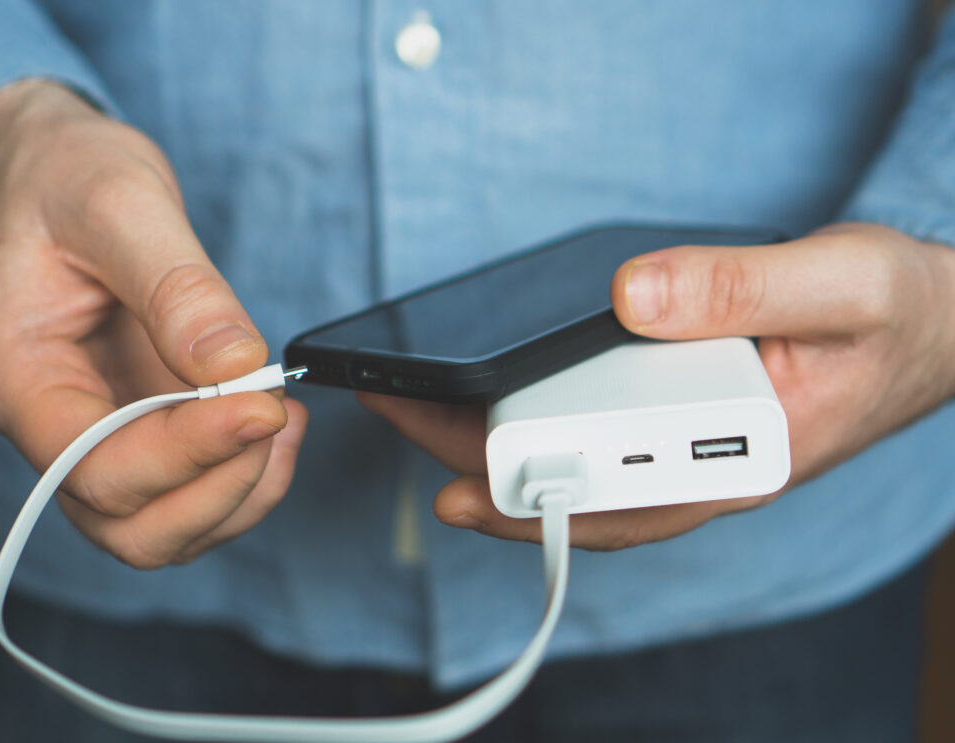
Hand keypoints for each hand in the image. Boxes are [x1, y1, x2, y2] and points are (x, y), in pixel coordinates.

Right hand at [0, 80, 307, 567]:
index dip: (185, 454)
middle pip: (129, 526)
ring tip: (284, 420)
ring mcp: (97, 431)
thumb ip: (177, 288)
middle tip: (274, 418)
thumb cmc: (62, 178)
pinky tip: (275, 420)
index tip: (262, 407)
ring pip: (163, 525)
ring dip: (238, 493)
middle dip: (217, 489)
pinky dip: (243, 475)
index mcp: (19, 376)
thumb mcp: (118, 205)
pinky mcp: (139, 423)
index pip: (93, 465)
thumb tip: (237, 366)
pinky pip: (187, 488)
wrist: (49, 171)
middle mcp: (51, 423)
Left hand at [361, 223, 954, 548]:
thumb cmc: (894, 314)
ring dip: (503, 445)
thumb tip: (636, 294)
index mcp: (750, 454)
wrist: (932, 327)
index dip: (540, 495)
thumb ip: (745, 288)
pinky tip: (495, 411)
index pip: (628, 496)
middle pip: (585, 488)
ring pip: (585, 467)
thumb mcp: (839, 284)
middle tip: (403, 416)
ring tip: (423, 409)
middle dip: (488, 463)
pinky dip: (544, 428)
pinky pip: (601, 440)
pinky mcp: (684, 420)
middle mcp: (711, 468)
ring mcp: (694, 449)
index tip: (458, 485)